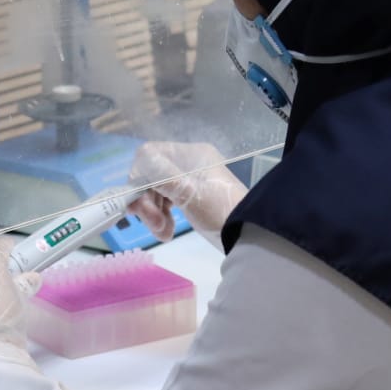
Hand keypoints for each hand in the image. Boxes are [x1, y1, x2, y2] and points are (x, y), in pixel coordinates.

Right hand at [128, 141, 248, 238]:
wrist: (251, 236)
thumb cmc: (222, 212)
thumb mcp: (191, 194)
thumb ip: (162, 178)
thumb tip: (140, 163)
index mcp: (191, 154)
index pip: (150, 155)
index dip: (139, 177)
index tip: (140, 202)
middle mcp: (187, 162)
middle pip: (149, 175)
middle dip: (146, 201)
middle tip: (154, 223)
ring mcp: (188, 180)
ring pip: (154, 190)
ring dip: (151, 213)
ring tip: (162, 232)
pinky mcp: (188, 197)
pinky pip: (163, 202)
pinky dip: (160, 217)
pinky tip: (166, 232)